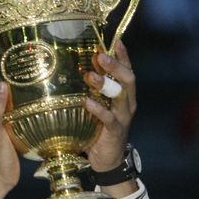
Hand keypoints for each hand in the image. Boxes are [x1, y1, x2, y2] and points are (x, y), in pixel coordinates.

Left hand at [83, 40, 135, 171]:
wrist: (106, 158)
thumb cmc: (98, 128)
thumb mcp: (96, 105)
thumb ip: (90, 91)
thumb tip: (71, 71)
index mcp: (123, 94)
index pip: (127, 70)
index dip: (123, 56)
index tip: (115, 41)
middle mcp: (127, 102)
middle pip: (128, 79)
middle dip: (115, 65)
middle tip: (100, 56)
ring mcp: (123, 117)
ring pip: (121, 96)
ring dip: (106, 84)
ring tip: (91, 76)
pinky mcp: (116, 131)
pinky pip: (110, 118)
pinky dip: (98, 110)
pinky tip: (86, 102)